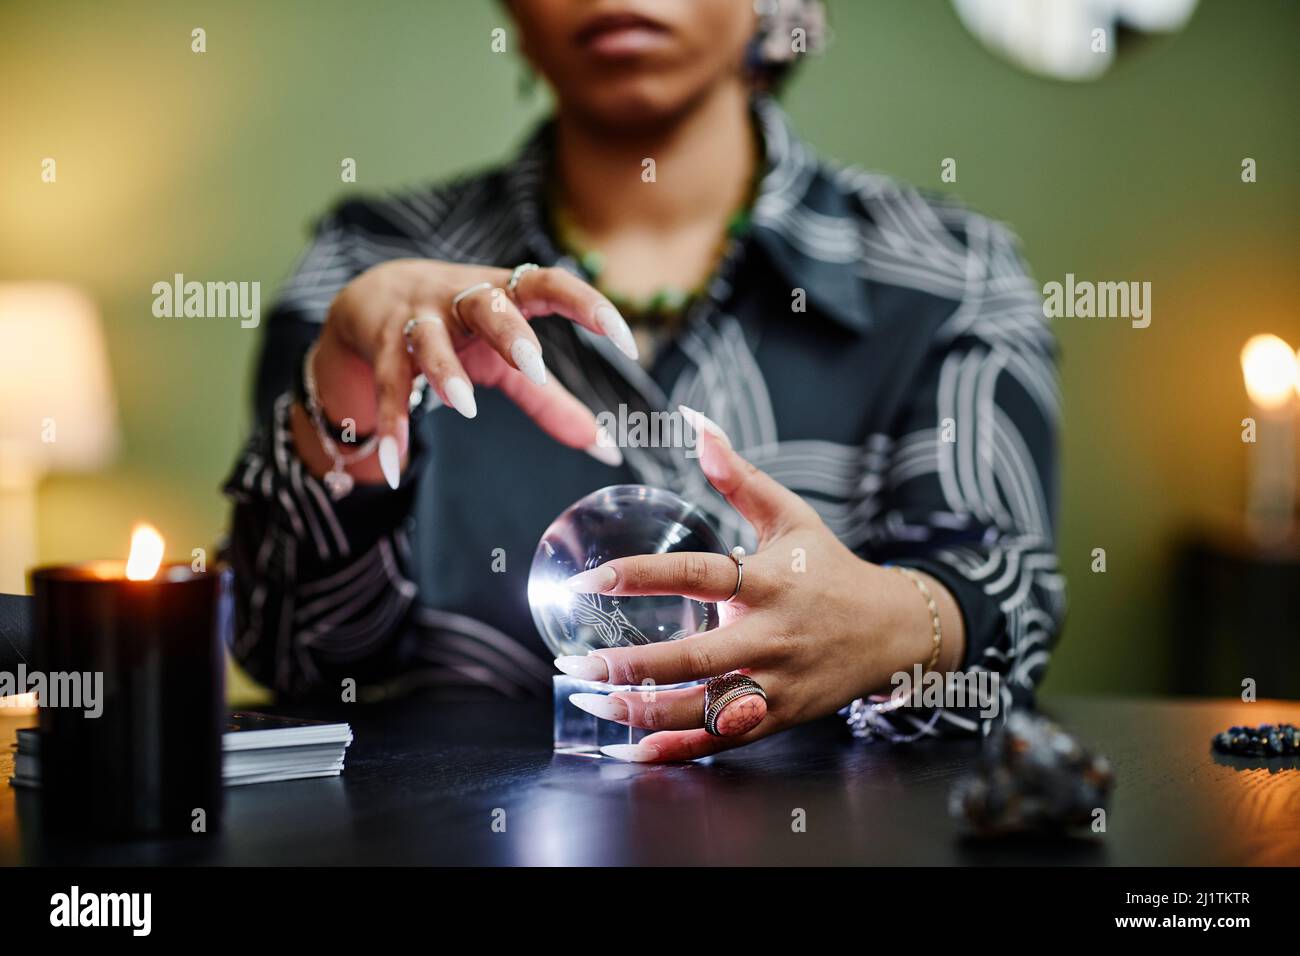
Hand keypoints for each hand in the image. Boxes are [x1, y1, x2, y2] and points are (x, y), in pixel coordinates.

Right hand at [298, 259, 637, 486]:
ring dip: (446, 372)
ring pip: (429, 340)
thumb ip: (552, 400)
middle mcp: (461, 299)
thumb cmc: (459, 329)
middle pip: (488, 304)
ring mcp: (418, 319)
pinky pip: (388, 385)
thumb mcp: (506, 358)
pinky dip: (391, 422)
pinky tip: (395, 464)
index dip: (590, 307)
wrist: (373, 296)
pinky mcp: (382, 347)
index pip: (553, 285)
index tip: (627, 342)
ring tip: (464, 407)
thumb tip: (607, 450)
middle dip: (510, 332)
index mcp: (505, 293)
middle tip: (534, 367)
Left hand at [554, 407, 965, 761]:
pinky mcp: (778, 718)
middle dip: (631, 665)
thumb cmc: (831, 570)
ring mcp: (776, 684)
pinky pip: (722, 741)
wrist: (894, 631)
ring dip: (642, 712)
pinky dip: (676, 750)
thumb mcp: (791, 517)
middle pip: (695, 658)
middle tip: (574, 663)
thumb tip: (697, 425)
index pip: (698, 577)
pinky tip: (630, 749)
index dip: (641, 577)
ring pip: (704, 709)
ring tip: (590, 700)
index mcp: (769, 582)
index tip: (590, 581)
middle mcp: (772, 637)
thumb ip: (739, 477)